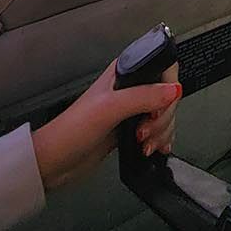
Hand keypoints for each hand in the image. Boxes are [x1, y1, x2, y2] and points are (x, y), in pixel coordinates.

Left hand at [31, 58, 180, 191]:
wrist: (56, 161)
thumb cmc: (71, 130)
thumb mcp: (109, 108)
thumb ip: (142, 97)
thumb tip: (174, 90)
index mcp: (124, 72)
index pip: (163, 69)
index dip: (168, 90)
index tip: (158, 109)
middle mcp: (130, 87)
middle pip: (167, 95)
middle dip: (163, 118)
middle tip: (145, 131)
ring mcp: (131, 109)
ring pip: (164, 115)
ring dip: (162, 132)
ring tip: (145, 144)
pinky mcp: (131, 128)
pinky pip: (158, 130)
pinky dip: (161, 140)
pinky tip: (155, 147)